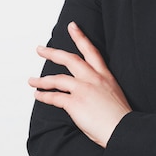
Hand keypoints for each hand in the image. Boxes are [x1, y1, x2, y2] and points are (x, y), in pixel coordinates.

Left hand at [28, 22, 131, 147]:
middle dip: (52, 53)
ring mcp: (83, 89)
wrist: (123, 129)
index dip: (80, 37)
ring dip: (42, 80)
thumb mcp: (113, 94)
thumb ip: (100, 88)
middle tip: (40, 49)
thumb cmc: (119, 117)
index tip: (72, 26)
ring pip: (57, 78)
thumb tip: (87, 92)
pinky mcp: (74, 102)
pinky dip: (44, 96)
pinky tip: (38, 95)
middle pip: (70, 59)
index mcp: (105, 75)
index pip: (91, 51)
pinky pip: (54, 97)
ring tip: (32, 81)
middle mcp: (93, 78)